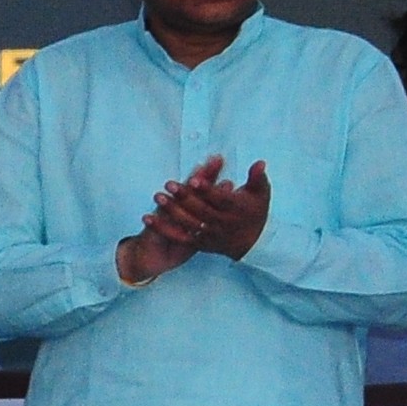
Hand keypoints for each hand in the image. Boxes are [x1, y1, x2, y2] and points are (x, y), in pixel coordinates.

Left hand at [155, 155, 270, 259]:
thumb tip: (259, 162)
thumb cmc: (255, 211)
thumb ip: (257, 178)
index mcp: (235, 209)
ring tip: (158, 197)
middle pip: (201, 210)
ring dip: (171, 211)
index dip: (208, 190)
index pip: (221, 199)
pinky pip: (179, 237)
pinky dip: (162, 229)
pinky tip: (147, 218)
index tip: (195, 179)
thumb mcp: (260, 194)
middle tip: (169, 184)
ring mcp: (209, 234)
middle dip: (185, 197)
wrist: (252, 243)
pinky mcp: (198, 243)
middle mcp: (221, 223)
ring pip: (188, 223)